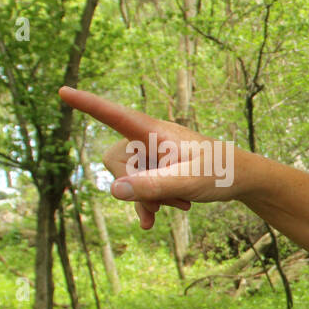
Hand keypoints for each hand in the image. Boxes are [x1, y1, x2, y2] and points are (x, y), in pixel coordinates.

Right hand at [59, 87, 244, 229]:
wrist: (245, 179)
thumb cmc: (223, 172)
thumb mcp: (190, 182)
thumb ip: (154, 187)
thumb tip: (114, 191)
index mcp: (155, 131)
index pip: (115, 115)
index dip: (88, 105)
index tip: (63, 91)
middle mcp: (150, 139)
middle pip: (115, 159)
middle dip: (133, 184)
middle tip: (166, 200)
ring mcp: (154, 154)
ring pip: (127, 178)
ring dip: (147, 196)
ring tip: (181, 204)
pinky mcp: (159, 168)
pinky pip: (139, 186)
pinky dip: (150, 201)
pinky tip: (163, 216)